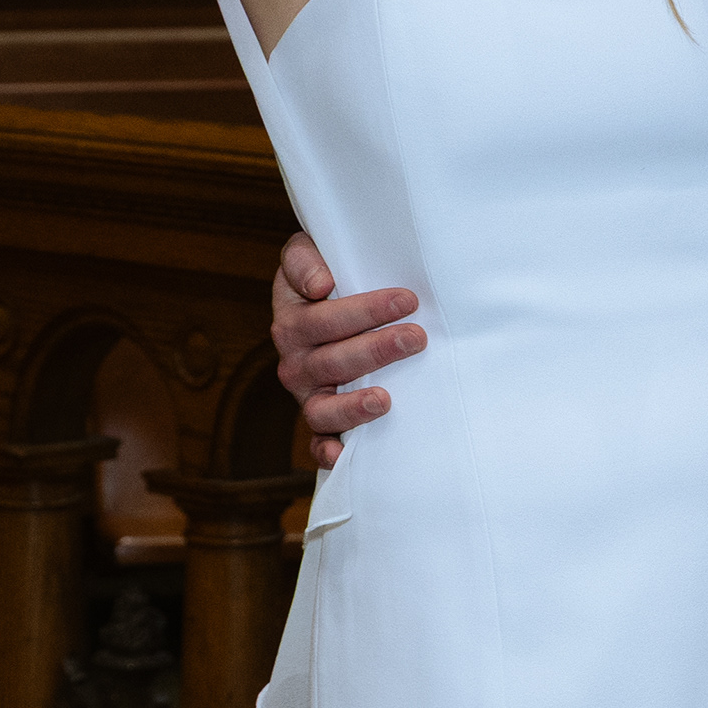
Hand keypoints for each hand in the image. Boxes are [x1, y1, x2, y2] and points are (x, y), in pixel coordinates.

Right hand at [269, 228, 422, 468]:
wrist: (329, 295)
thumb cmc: (328, 272)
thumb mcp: (308, 251)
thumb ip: (304, 260)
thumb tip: (320, 286)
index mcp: (291, 318)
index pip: (322, 318)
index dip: (363, 311)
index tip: (406, 299)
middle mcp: (295, 361)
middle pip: (329, 362)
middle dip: (375, 351)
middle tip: (416, 337)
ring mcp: (308, 394)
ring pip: (322, 408)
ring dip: (354, 406)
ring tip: (385, 400)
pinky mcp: (321, 419)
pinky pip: (317, 442)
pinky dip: (326, 452)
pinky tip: (343, 456)